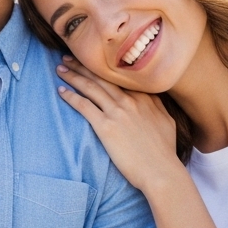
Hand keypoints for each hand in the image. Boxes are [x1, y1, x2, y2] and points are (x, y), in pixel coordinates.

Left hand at [57, 56, 183, 195]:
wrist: (161, 171)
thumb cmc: (165, 151)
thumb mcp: (167, 121)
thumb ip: (157, 105)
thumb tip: (151, 98)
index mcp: (144, 97)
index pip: (120, 76)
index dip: (103, 66)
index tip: (92, 59)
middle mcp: (130, 100)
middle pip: (102, 77)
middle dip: (83, 65)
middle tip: (68, 57)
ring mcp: (117, 112)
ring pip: (90, 87)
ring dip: (73, 76)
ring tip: (60, 68)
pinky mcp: (106, 127)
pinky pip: (84, 106)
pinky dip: (71, 97)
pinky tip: (61, 90)